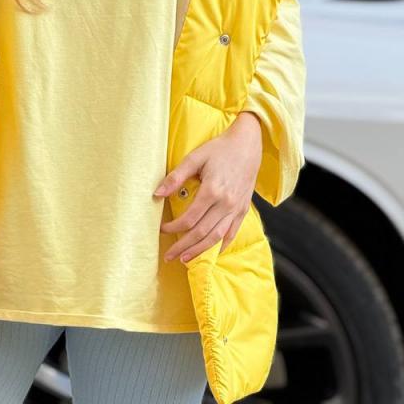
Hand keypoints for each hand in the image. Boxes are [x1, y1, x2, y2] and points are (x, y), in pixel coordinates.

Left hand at [153, 111, 262, 263]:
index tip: (162, 229)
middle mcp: (225, 203)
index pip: (189, 219)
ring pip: (216, 237)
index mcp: (212, 191)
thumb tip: (157, 193)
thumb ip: (176, 177)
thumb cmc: (219, 149)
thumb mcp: (195, 157)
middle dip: (183, 246)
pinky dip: (222, 245)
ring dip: (200, 250)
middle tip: (169, 256)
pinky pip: (232, 233)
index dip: (174, 227)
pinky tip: (212, 252)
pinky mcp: (243, 209)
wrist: (247, 144)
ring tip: (186, 259)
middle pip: (201, 233)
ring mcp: (236, 208)